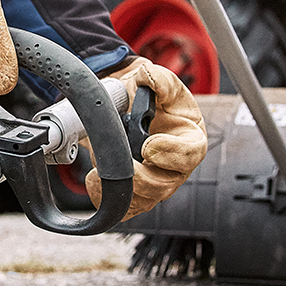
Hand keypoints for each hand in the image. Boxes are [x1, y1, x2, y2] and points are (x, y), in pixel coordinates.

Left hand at [86, 57, 206, 219]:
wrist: (129, 106)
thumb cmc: (152, 98)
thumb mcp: (160, 83)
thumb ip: (159, 80)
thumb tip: (149, 78)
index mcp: (190, 140)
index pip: (190, 155)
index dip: (170, 154)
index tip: (149, 145)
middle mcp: (175, 168)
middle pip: (164, 185)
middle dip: (141, 177)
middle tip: (124, 164)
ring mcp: (156, 184)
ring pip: (144, 201)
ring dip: (121, 189)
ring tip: (101, 171)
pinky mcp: (136, 194)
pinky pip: (124, 208)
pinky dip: (106, 197)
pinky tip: (95, 179)